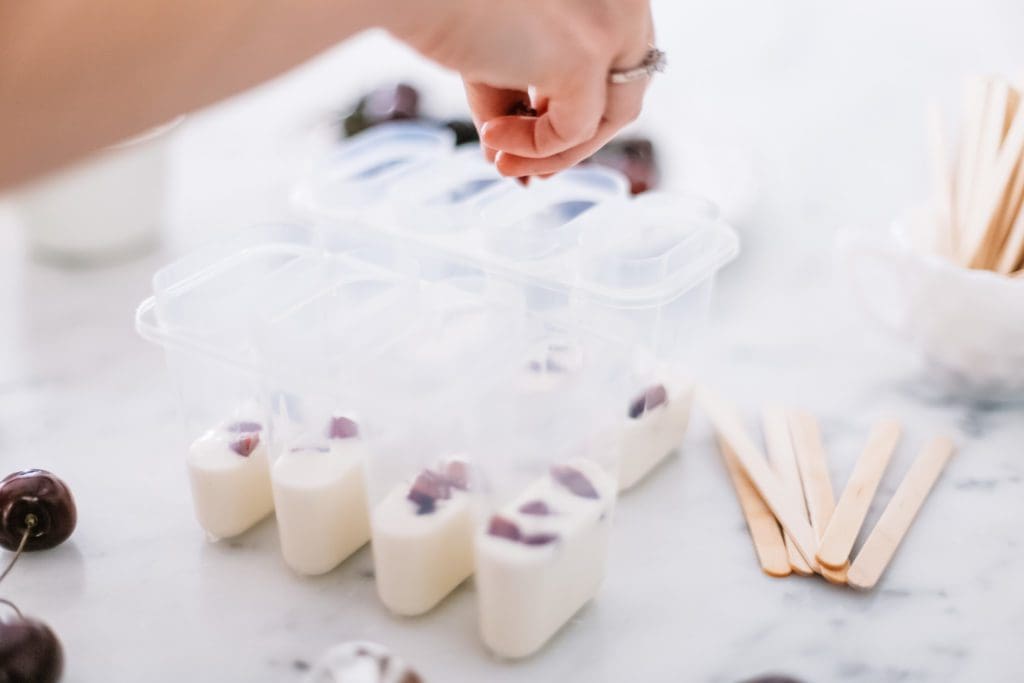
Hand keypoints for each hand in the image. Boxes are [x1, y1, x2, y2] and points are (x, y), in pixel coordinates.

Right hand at [383, 0, 654, 177]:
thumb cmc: (442, 8)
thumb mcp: (498, 51)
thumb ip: (516, 98)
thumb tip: (515, 161)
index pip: (620, 56)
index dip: (583, 102)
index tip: (536, 134)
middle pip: (626, 88)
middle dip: (578, 138)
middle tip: (524, 169)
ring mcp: (610, 24)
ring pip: (613, 115)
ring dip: (556, 152)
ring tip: (502, 162)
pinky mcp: (586, 56)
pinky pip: (575, 130)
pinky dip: (535, 148)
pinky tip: (491, 139)